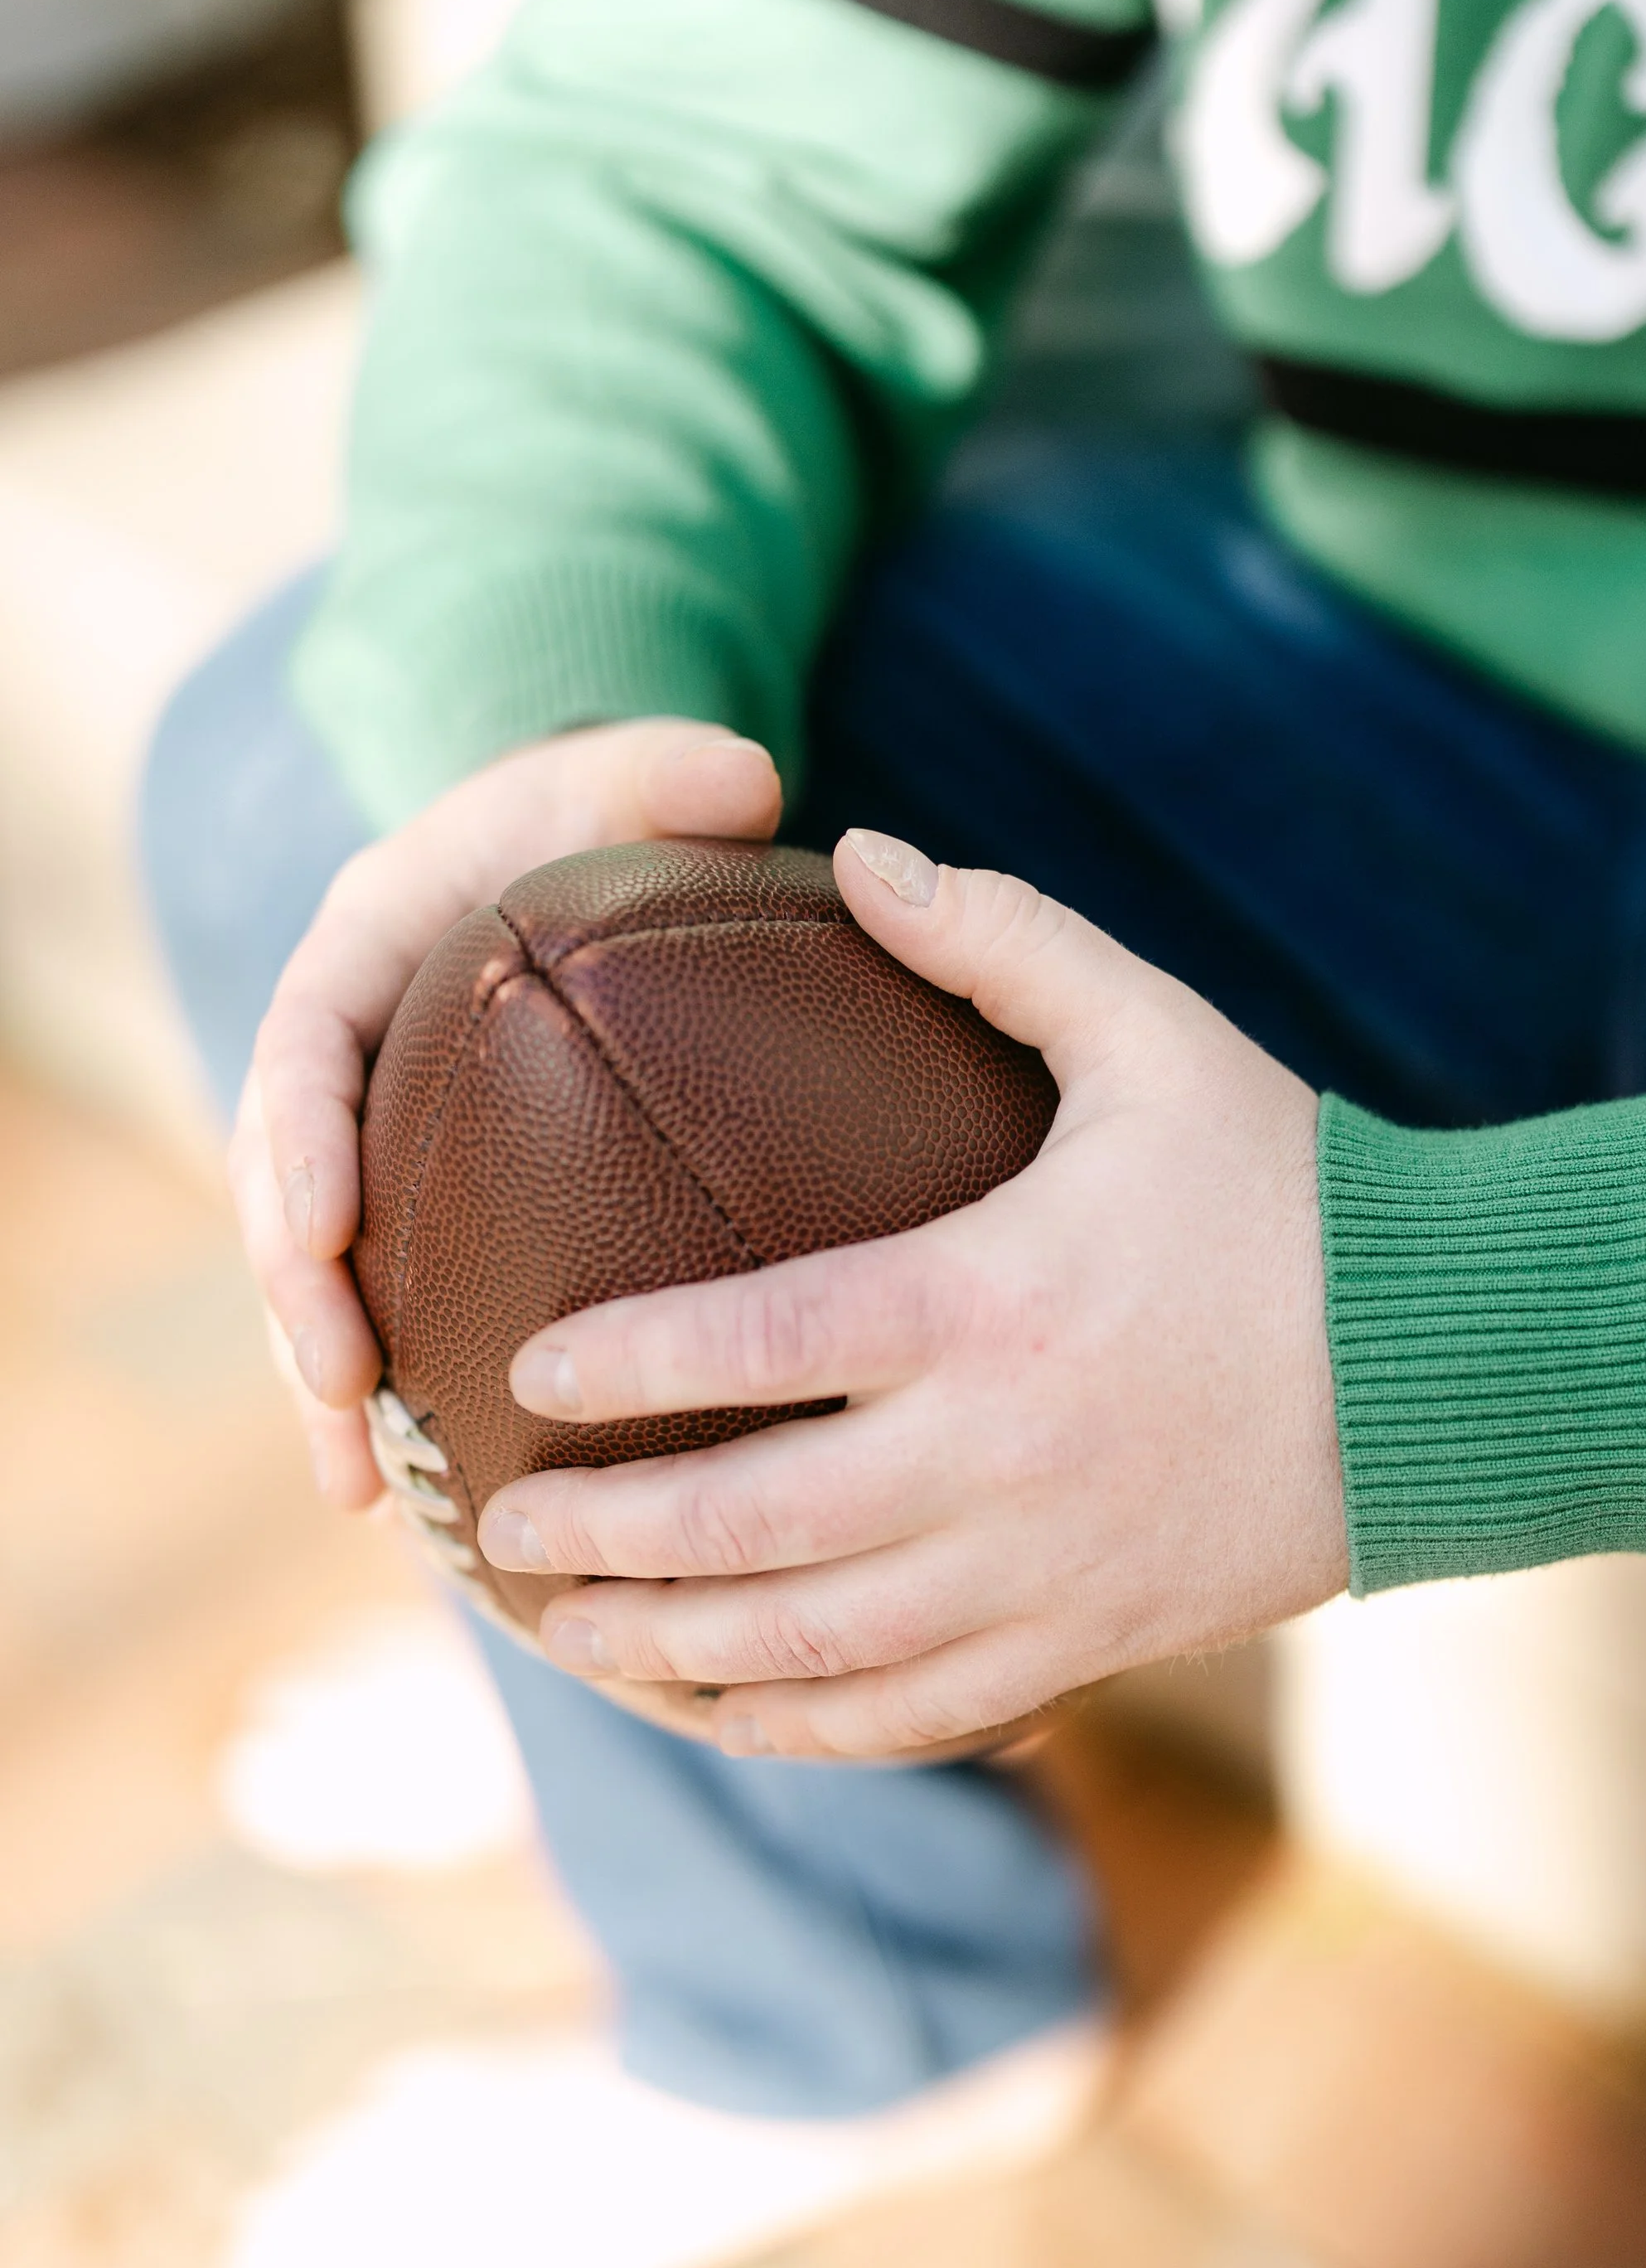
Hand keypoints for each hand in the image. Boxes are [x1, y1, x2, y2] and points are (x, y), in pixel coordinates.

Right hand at [233, 717, 781, 1506]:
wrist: (562, 850)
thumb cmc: (596, 814)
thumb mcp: (626, 775)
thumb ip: (671, 771)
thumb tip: (743, 778)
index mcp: (357, 951)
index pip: (299, 1050)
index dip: (298, 1145)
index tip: (319, 1231)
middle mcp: (337, 1052)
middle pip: (281, 1187)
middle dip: (296, 1297)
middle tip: (343, 1393)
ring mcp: (365, 1135)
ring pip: (317, 1272)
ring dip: (327, 1383)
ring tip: (364, 1492)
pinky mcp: (406, 1201)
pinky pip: (388, 1301)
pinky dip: (401, 1394)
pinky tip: (436, 1495)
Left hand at [477, 832, 1349, 1760]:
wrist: (1454, 1361)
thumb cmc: (1293, 1190)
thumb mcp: (1158, 1036)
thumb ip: (1004, 941)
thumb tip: (861, 849)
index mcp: (989, 1300)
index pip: (756, 1345)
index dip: (624, 1364)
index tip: (527, 1373)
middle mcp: (998, 1455)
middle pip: (753, 1524)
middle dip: (604, 1538)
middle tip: (498, 1525)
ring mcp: (1041, 1569)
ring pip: (816, 1646)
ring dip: (674, 1648)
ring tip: (566, 1636)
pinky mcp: (1089, 1641)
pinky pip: (917, 1714)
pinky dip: (805, 1724)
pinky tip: (725, 1710)